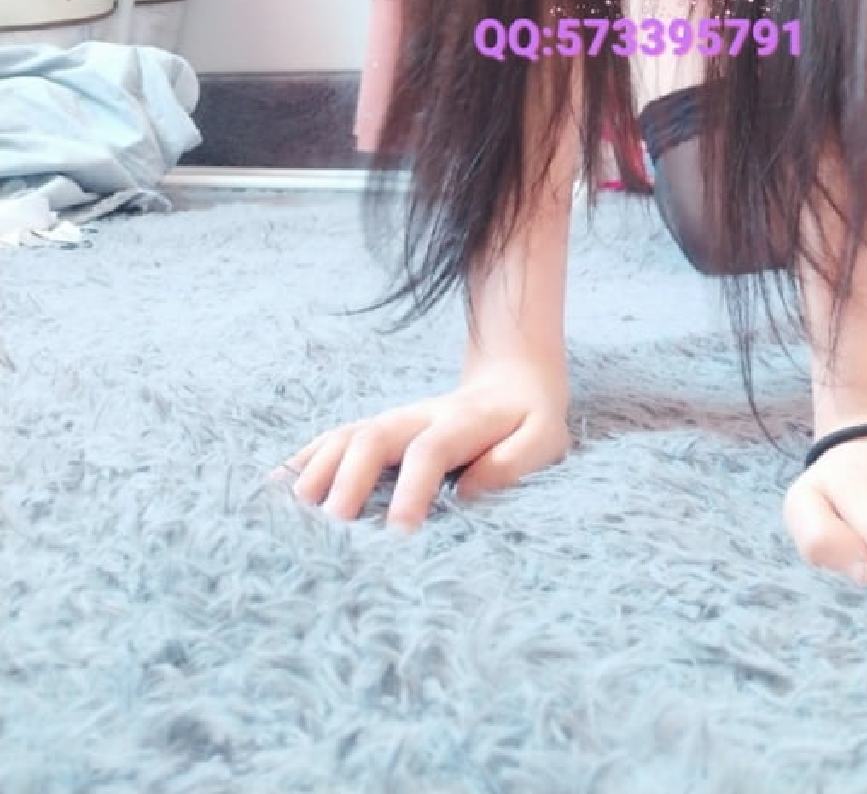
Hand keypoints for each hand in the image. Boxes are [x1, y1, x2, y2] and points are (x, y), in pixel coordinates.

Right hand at [268, 357, 570, 530]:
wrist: (511, 381)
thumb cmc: (528, 423)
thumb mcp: (544, 439)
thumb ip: (514, 462)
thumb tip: (470, 490)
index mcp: (461, 423)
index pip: (430, 451)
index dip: (413, 489)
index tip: (398, 534)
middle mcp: (416, 418)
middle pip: (374, 437)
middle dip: (351, 478)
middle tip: (334, 526)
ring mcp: (390, 421)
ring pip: (345, 436)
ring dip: (317, 469)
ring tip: (290, 512)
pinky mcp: (373, 431)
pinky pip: (331, 440)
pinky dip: (302, 461)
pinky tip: (272, 488)